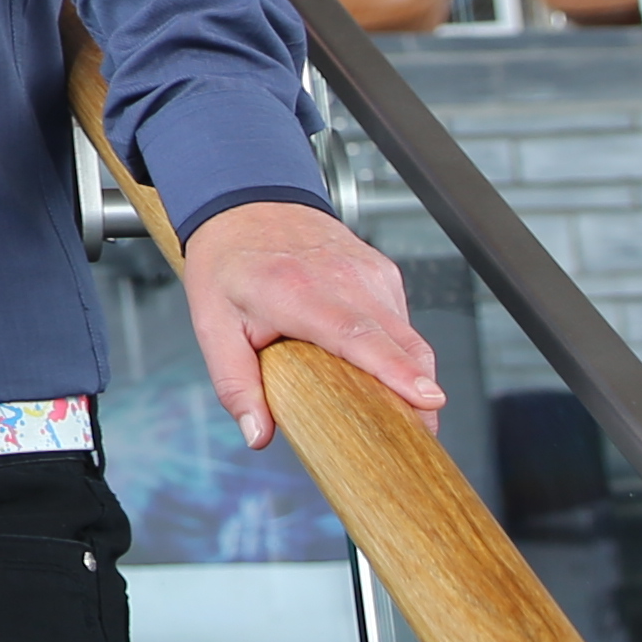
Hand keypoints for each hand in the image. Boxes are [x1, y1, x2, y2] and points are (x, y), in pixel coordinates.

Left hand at [178, 197, 444, 445]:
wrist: (246, 204)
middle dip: (419, 391)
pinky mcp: (383, 273)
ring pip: (409, 335)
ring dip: (412, 375)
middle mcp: (342, 278)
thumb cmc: (229, 263)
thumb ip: (235, 383)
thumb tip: (257, 434)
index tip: (428, 399)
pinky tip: (383, 372)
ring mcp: (369, 273)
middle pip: (399, 341)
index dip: (396, 370)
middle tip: (424, 437)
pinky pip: (402, 322)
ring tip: (404, 416)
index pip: (356, 335)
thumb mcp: (213, 324)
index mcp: (296, 291)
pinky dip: (401, 352)